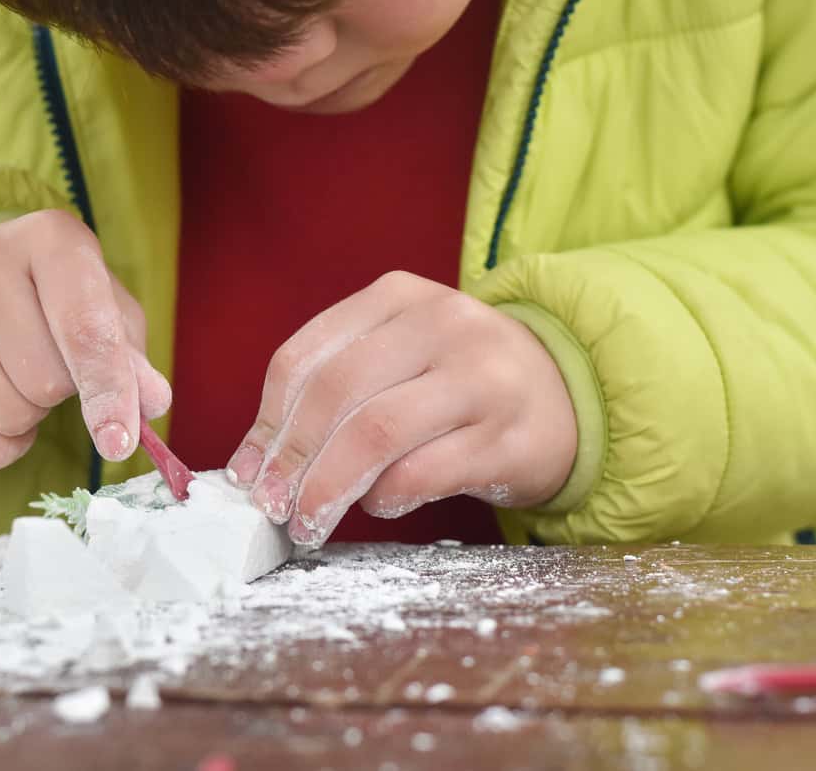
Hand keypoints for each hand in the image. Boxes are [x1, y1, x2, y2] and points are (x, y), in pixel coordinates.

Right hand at [0, 209, 170, 468]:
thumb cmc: (58, 296)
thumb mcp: (107, 307)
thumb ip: (131, 357)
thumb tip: (151, 403)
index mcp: (50, 240)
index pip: (82, 328)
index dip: (107, 390)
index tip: (120, 441)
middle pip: (43, 379)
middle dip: (65, 392)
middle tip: (57, 365)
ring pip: (6, 412)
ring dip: (33, 417)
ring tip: (27, 380)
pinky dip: (3, 445)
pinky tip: (4, 411)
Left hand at [226, 271, 576, 546]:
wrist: (567, 392)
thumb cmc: (457, 382)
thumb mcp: (398, 354)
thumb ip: (334, 387)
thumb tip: (257, 461)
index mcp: (398, 296)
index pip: (304, 357)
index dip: (266, 422)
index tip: (248, 470)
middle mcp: (443, 324)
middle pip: (336, 394)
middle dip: (292, 460)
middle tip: (273, 506)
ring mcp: (483, 377)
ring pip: (376, 432)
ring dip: (329, 486)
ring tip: (311, 518)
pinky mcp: (512, 436)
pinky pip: (425, 472)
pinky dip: (386, 497)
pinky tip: (379, 503)